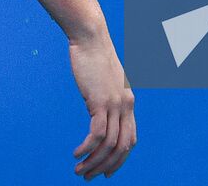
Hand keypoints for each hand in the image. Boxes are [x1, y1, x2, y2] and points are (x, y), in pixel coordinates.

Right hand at [69, 35, 135, 178]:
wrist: (90, 37)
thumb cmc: (94, 56)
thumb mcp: (104, 80)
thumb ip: (105, 97)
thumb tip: (97, 112)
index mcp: (128, 102)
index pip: (130, 139)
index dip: (120, 159)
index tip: (106, 171)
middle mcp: (126, 105)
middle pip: (122, 147)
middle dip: (106, 167)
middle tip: (89, 177)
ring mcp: (115, 103)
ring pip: (109, 145)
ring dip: (94, 162)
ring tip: (79, 171)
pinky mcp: (100, 101)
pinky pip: (96, 134)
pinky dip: (87, 148)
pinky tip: (76, 153)